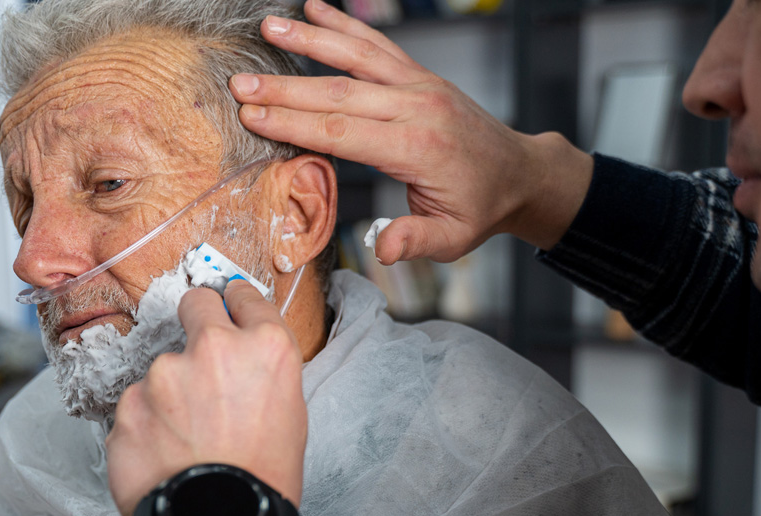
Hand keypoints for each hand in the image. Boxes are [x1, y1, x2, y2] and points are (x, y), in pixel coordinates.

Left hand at [107, 280, 307, 515]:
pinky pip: (136, 406)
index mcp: (265, 348)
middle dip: (195, 319)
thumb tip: (241, 355)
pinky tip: (163, 454)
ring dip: (169, 393)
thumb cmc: (262, 478)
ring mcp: (164, 374)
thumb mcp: (290, 414)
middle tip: (199, 356)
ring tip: (185, 440)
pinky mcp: (128, 403)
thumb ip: (261, 370)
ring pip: (162, 369)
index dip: (234, 302)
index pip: (244, 296)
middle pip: (195, 304)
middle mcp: (213, 348)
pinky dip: (145, 425)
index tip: (227, 305)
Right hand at [230, 0, 593, 261]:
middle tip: (241, 82)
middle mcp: (416, 107)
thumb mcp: (452, 238)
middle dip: (285, 86)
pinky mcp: (418, 75)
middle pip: (339, 91)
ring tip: (269, 25)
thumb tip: (381, 248)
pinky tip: (315, 7)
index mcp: (417, 147)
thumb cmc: (480, 207)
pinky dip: (344, 25)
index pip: (343, 131)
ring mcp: (418, 85)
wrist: (519, 173)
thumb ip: (414, 240)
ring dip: (310, 39)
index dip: (295, 122)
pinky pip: (377, 45)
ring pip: (357, 57)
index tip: (253, 116)